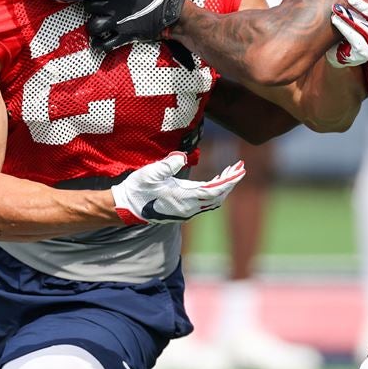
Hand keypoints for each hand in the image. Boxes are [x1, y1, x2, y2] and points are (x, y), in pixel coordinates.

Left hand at [86, 0, 185, 50]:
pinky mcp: (125, 36)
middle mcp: (115, 4)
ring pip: (93, 26)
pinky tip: (98, 43)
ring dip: (92, 26)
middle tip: (94, 9)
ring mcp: (118, 21)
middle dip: (90, 8)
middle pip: (90, 7)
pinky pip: (105, 44)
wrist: (176, 14)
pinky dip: (99, 45)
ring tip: (96, 25)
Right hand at [111, 151, 244, 224]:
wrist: (127, 206)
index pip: (215, 191)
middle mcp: (188, 208)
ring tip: (230, 171)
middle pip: (218, 196)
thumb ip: (168, 165)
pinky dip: (214, 190)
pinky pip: (205, 201)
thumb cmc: (138, 189)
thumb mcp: (151, 173)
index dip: (229, 181)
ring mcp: (186, 211)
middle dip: (230, 182)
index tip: (240, 171)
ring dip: (223, 186)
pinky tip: (215, 180)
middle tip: (240, 167)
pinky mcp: (183, 209)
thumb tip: (182, 157)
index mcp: (184, 198)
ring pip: (212, 200)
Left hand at [326, 0, 367, 67]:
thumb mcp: (360, 10)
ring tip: (338, 10)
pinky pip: (357, 40)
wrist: (336, 49)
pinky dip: (346, 29)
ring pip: (366, 29)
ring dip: (350, 18)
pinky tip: (336, 21)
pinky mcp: (364, 54)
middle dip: (364, 6)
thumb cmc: (350, 26)